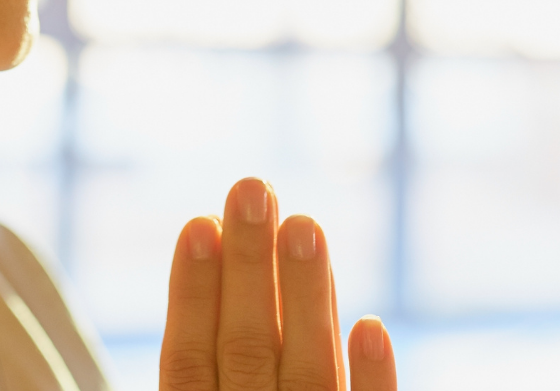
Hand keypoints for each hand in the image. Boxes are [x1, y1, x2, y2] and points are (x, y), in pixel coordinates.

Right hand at [159, 178, 395, 390]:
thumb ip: (202, 363)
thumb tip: (207, 240)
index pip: (188, 359)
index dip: (193, 292)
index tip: (201, 222)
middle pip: (246, 350)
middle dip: (249, 266)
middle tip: (253, 188)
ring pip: (307, 374)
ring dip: (307, 298)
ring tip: (305, 223)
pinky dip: (370, 379)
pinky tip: (372, 326)